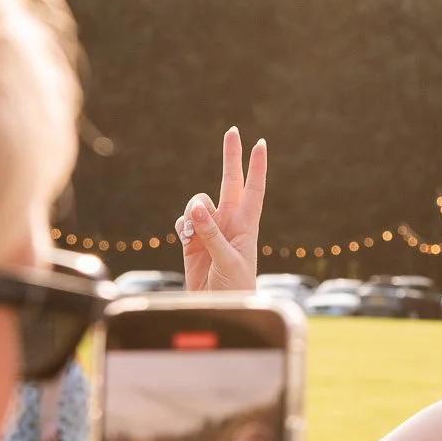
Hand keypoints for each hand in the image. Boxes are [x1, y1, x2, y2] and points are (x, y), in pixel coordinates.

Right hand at [178, 126, 266, 292]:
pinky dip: (181, 226)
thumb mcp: (228, 260)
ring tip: (193, 233)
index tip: (260, 143)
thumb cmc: (235, 287)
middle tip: (232, 131)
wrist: (220, 309)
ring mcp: (210, 229)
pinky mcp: (192, 241)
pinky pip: (183, 221)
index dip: (256, 167)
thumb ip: (212, 233)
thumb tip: (197, 207)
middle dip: (230, 157)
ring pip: (197, 203)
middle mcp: (230, 222)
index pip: (253, 189)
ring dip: (193, 211)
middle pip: (229, 182)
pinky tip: (185, 240)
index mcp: (247, 225)